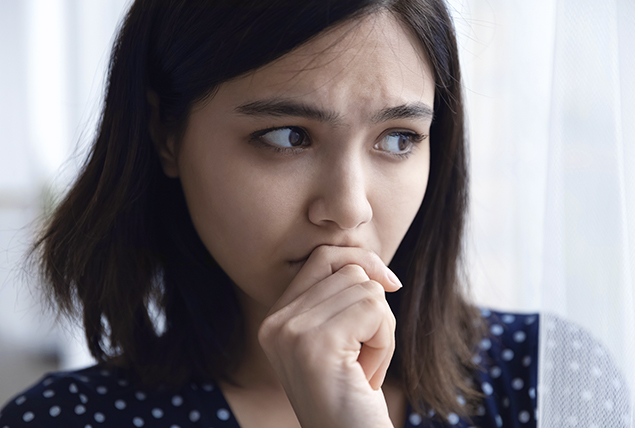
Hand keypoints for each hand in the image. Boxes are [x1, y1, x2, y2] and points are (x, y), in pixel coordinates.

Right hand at [258, 245, 400, 427]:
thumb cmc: (352, 399)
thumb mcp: (341, 341)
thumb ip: (342, 299)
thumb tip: (379, 271)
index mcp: (275, 320)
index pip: (322, 258)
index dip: (361, 264)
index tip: (390, 286)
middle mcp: (275, 323)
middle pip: (348, 271)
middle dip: (373, 311)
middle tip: (363, 357)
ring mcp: (291, 332)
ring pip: (366, 288)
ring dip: (381, 331)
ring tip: (363, 370)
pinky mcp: (317, 343)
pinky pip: (375, 309)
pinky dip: (384, 342)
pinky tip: (367, 375)